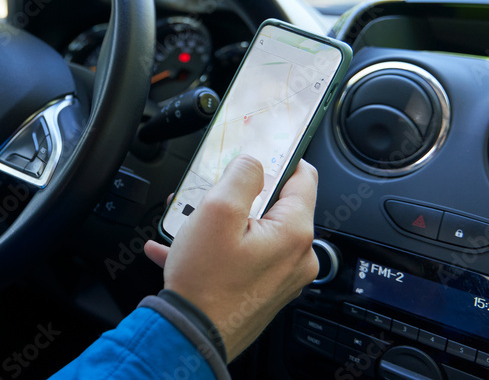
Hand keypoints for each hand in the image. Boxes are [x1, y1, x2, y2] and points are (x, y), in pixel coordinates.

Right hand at [144, 157, 318, 360]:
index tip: (260, 152)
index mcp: (294, 233)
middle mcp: (296, 257)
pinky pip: (243, 257)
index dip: (280, 158)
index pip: (304, 178)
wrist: (190, 336)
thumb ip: (241, 176)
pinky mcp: (263, 291)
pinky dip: (218, 248)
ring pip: (255, 231)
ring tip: (190, 224)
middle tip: (211, 194)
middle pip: (276, 205)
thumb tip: (254, 162)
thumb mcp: (217, 211)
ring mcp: (281, 277)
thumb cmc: (204, 284)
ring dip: (223, 223)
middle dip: (241, 196)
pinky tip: (184, 248)